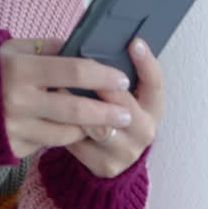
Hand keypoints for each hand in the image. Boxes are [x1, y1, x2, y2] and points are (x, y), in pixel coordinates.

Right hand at [0, 38, 136, 158]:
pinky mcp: (13, 147)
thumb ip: (48, 48)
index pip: (74, 71)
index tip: (122, 79)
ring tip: (98, 121)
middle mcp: (18, 101)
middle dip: (107, 112)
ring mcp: (15, 128)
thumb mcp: (13, 49)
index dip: (103, 75)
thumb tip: (83, 48)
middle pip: (76, 108)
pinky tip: (65, 128)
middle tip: (127, 114)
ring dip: (87, 128)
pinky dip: (60, 136)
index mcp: (20, 70)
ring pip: (66, 133)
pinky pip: (47, 144)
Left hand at [67, 38, 162, 177]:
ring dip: (77, 107)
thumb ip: (116, 77)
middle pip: (125, 107)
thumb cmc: (114, 113)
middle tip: (81, 69)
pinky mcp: (105, 166)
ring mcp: (127, 152)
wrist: (111, 156)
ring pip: (99, 128)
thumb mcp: (124, 95)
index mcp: (153, 108)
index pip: (155, 83)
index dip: (146, 63)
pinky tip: (51, 114)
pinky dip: (64, 127)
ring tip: (58, 88)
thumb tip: (98, 44)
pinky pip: (81, 143)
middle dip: (103, 88)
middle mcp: (145, 130)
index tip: (135, 42)